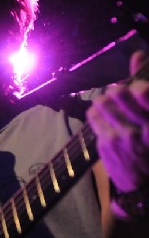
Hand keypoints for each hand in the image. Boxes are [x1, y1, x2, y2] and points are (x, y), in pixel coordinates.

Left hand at [86, 50, 148, 191]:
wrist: (142, 184)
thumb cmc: (148, 144)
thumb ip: (147, 89)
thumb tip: (138, 54)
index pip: (146, 95)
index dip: (141, 90)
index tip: (138, 88)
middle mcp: (141, 130)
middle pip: (122, 94)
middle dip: (120, 91)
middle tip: (121, 95)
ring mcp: (123, 137)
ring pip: (104, 101)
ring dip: (107, 101)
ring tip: (112, 107)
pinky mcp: (106, 142)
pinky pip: (94, 114)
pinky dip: (98, 112)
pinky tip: (104, 118)